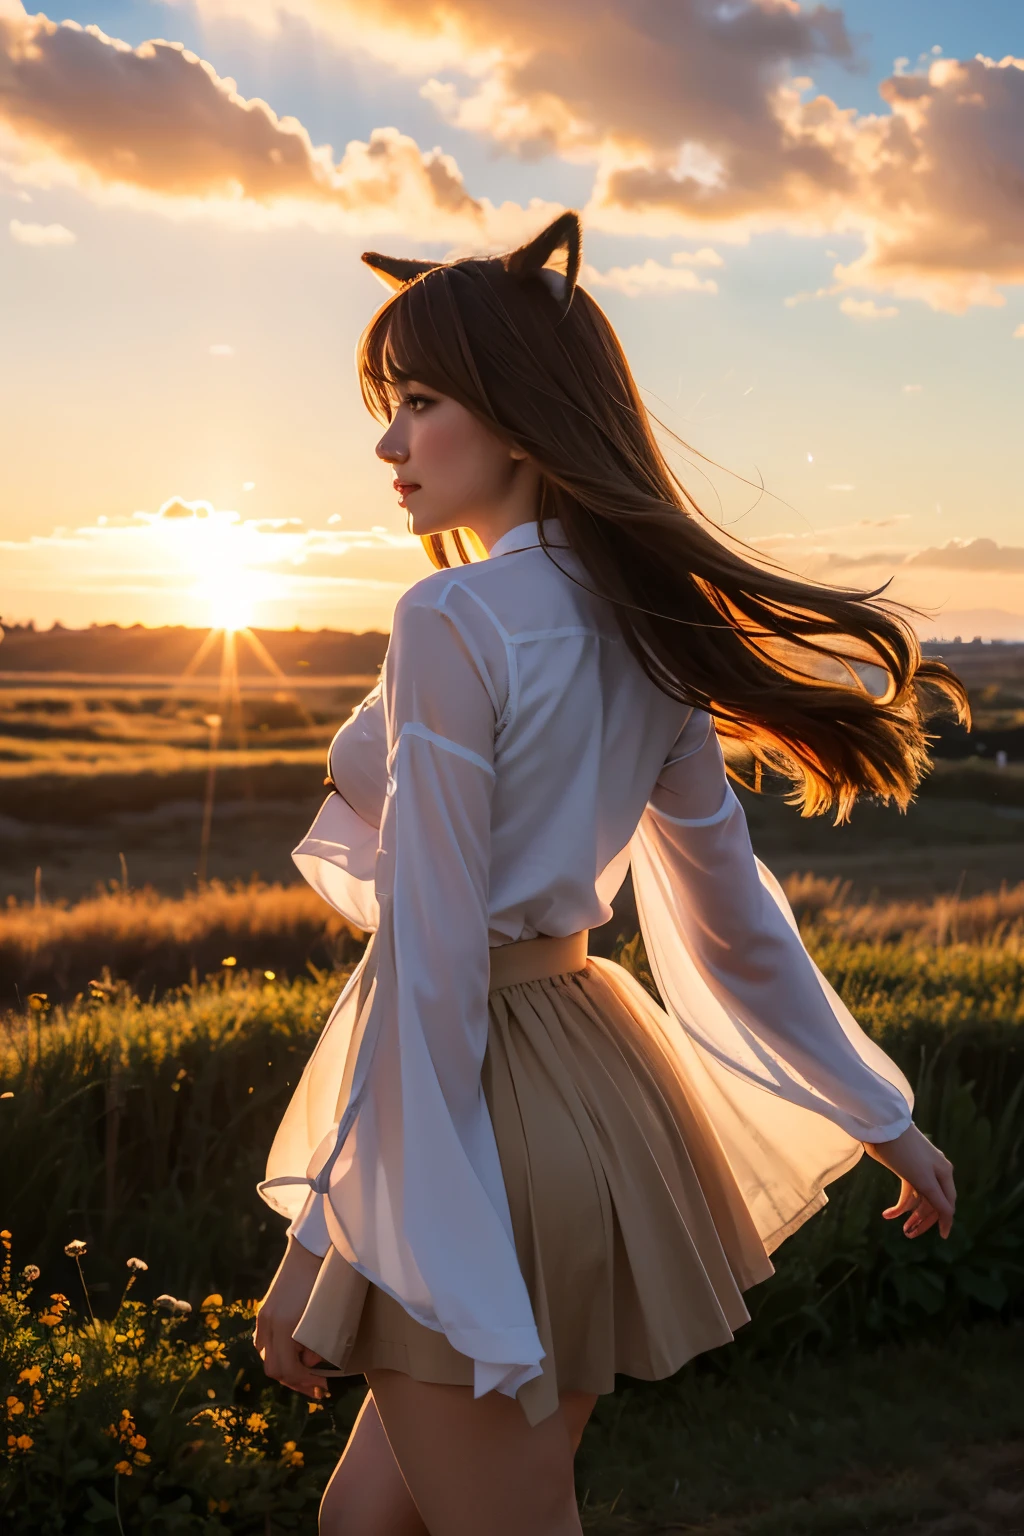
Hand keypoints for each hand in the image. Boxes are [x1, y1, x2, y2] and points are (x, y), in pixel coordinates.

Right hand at [253, 1236, 329, 1398]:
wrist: (310, 1248)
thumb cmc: (325, 1279)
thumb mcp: (326, 1315)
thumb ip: (317, 1343)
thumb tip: (311, 1363)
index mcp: (284, 1325)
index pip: (287, 1369)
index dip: (304, 1383)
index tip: (322, 1388)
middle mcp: (268, 1323)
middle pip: (273, 1368)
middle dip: (294, 1381)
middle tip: (316, 1388)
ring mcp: (263, 1316)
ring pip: (267, 1356)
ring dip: (285, 1369)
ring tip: (305, 1374)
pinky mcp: (264, 1310)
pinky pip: (264, 1342)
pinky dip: (277, 1354)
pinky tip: (292, 1354)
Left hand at [863, 1123, 955, 1238]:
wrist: (883, 1128)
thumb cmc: (905, 1153)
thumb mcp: (923, 1179)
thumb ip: (937, 1200)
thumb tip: (950, 1217)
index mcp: (944, 1174)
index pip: (948, 1204)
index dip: (945, 1221)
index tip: (942, 1237)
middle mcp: (936, 1173)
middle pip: (934, 1203)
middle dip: (923, 1220)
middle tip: (908, 1234)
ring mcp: (920, 1171)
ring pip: (920, 1199)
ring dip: (909, 1214)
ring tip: (900, 1228)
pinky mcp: (906, 1169)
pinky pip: (907, 1192)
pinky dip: (899, 1204)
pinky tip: (887, 1214)